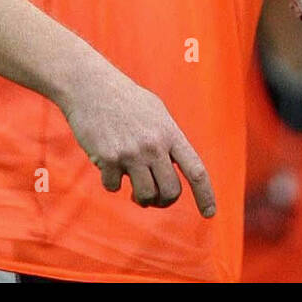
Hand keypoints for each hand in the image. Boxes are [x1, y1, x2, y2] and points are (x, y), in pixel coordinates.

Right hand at [58, 59, 216, 217]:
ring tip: (133, 185)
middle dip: (163, 200)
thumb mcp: (157, 113)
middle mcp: (154, 146)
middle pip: (170, 191)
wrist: (92, 87)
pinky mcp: (108, 159)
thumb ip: (167, 140)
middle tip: (154, 197)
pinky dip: (111, 182)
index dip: (205, 194)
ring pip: (144, 196)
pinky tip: (107, 163)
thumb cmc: (126, 100)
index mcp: (170, 134)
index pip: (196, 170)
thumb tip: (172, 169)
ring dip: (139, 197)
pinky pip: (113, 187)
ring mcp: (131, 153)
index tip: (210, 213)